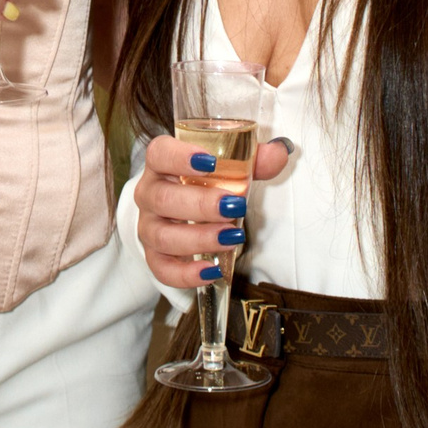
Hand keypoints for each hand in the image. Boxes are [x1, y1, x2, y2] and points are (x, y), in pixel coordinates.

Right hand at [134, 133, 292, 291]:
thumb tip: (279, 153)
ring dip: (199, 238)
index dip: (179, 156)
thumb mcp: (227, 166)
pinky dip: (186, 274)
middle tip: (234, 206)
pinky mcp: (154, 257)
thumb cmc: (205, 182)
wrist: (182, 211)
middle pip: (163, 199)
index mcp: (162, 164)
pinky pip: (163, 269)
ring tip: (232, 237)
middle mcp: (149, 194)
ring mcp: (148, 227)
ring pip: (163, 236)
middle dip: (200, 204)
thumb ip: (253, 159)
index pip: (159, 153)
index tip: (210, 162)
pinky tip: (213, 271)